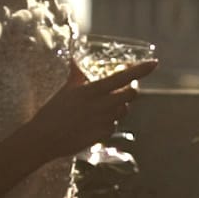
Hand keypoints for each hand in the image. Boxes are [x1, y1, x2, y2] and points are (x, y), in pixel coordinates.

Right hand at [21, 60, 157, 160]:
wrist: (44, 138)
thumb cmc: (52, 111)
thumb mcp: (66, 90)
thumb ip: (76, 74)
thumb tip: (74, 58)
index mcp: (92, 90)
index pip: (123, 77)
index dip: (141, 70)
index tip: (154, 63)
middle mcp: (102, 105)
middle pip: (131, 95)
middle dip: (131, 90)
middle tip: (124, 88)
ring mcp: (104, 121)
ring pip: (123, 110)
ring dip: (119, 106)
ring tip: (102, 106)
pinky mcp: (102, 135)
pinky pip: (113, 125)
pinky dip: (109, 122)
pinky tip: (94, 122)